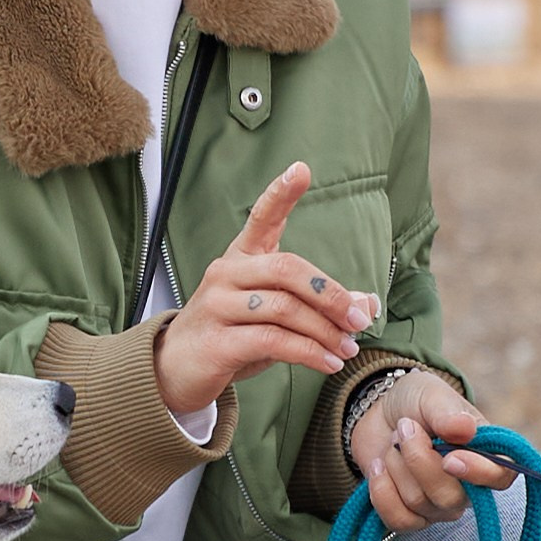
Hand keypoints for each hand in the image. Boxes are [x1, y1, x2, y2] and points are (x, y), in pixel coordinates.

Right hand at [150, 163, 378, 417]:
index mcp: (240, 258)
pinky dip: (308, 353)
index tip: (301, 169)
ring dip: (324, 331)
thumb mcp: (273, 315)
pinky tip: (327, 362)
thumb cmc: (230, 335)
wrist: (174, 370)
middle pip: (286, 269)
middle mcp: (226, 274)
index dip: (281, 193)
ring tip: (347, 348)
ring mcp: (218, 307)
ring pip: (284, 308)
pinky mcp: (217, 342)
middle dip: (330, 294)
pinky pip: (272, 341)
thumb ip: (314, 304)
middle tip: (358, 319)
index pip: (261, 218)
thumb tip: (365, 304)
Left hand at [349, 364, 516, 536]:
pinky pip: (398, 519)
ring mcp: (440, 505)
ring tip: (394, 442)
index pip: (500, 477)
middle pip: (450, 497)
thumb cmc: (416, 402)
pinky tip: (378, 466)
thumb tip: (466, 428)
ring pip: (418, 503)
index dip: (479, 473)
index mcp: (485, 454)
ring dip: (396, 465)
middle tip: (405, 428)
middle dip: (418, 460)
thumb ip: (447, 413)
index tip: (450, 458)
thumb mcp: (431, 395)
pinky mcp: (411, 515)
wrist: (380, 413)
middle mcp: (468, 486)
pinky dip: (381, 490)